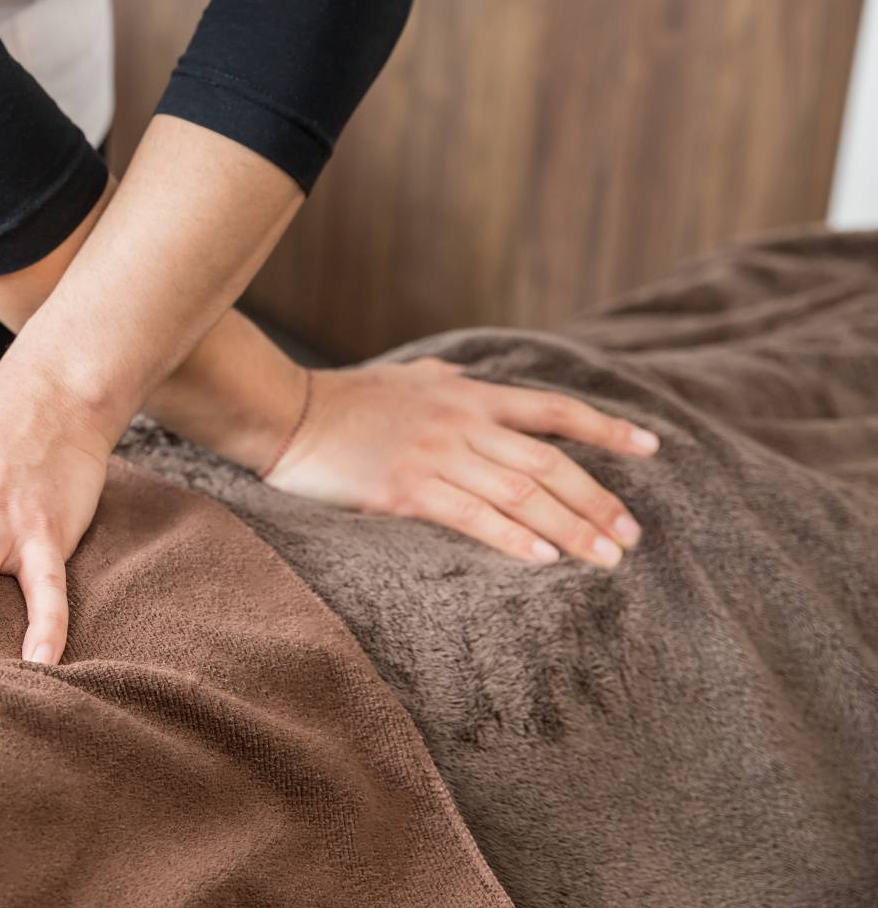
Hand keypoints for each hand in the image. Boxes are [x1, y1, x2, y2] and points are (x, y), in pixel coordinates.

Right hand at [265, 359, 658, 567]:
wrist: (285, 413)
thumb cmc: (346, 399)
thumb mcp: (411, 378)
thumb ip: (449, 382)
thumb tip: (472, 382)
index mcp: (467, 395)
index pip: (553, 410)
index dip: (607, 428)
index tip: (652, 448)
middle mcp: (461, 422)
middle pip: (549, 461)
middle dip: (598, 500)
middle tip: (632, 536)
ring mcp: (435, 455)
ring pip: (521, 493)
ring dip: (570, 528)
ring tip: (606, 558)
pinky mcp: (405, 489)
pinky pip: (472, 516)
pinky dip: (513, 539)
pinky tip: (544, 560)